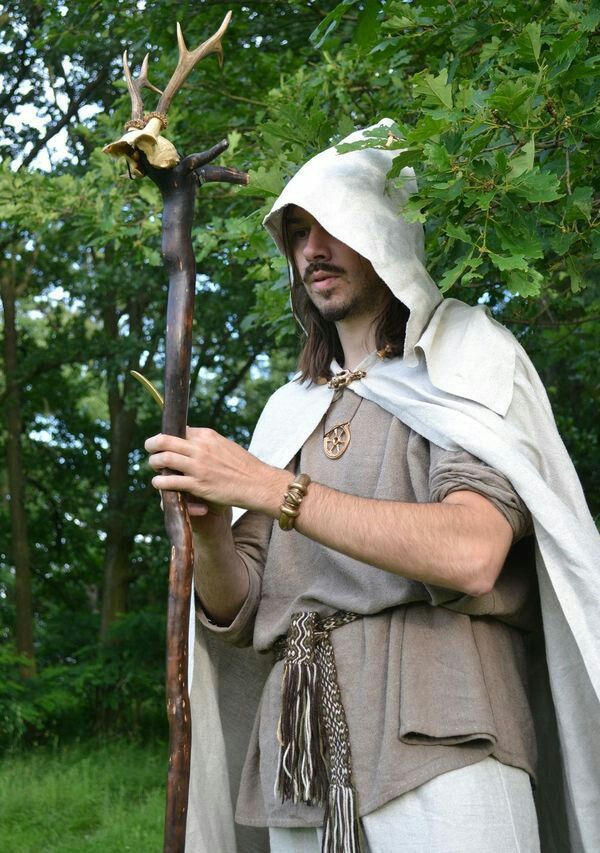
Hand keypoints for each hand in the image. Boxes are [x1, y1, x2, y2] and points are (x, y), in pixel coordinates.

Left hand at [144, 427, 285, 515]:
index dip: (168, 436)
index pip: (179, 430)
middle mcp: (200, 448)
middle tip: (150, 449)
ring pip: (163, 459)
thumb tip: (190, 436)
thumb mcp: (225, 445)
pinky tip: (159, 483)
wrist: (258, 483)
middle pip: (164, 441)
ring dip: (154, 463)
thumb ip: (207, 442)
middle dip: (152, 445)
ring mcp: (198, 466)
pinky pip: (170, 482)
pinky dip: (160, 482)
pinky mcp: (198, 485)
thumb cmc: (244, 466)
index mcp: (207, 436)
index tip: (163, 442)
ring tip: (155, 467)